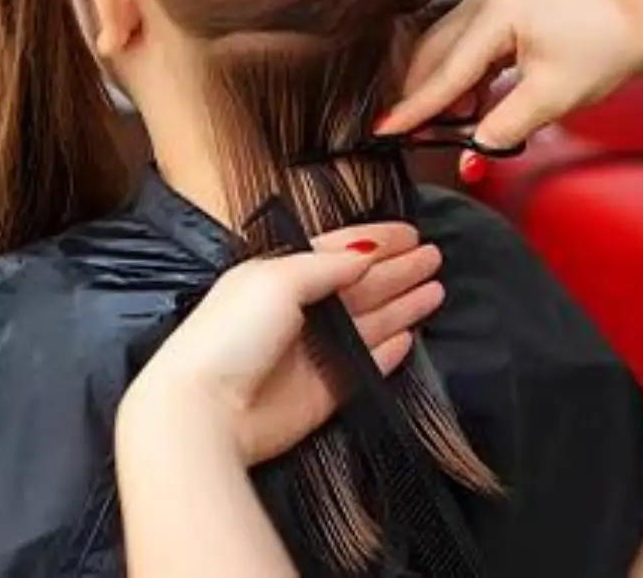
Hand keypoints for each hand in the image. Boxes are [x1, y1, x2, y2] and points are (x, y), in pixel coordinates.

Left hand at [120, 223, 443, 465]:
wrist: (206, 410)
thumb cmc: (230, 335)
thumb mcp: (275, 279)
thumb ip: (325, 265)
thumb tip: (364, 254)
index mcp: (278, 276)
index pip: (336, 251)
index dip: (375, 240)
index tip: (411, 233)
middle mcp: (297, 312)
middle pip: (358, 285)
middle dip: (396, 269)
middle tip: (434, 256)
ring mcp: (311, 354)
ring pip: (368, 322)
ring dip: (401, 304)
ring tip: (436, 289)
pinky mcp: (323, 393)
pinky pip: (365, 366)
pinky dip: (388, 352)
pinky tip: (410, 336)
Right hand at [380, 0, 642, 150]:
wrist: (636, 25)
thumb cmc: (602, 50)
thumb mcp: (553, 97)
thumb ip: (506, 125)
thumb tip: (472, 151)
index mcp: (496, 12)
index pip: (447, 70)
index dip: (416, 106)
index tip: (385, 129)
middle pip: (433, 56)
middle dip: (422, 98)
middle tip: (413, 139)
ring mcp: (489, 3)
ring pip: (443, 53)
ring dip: (441, 92)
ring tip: (443, 130)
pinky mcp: (498, 15)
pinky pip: (463, 51)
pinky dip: (460, 83)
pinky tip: (467, 110)